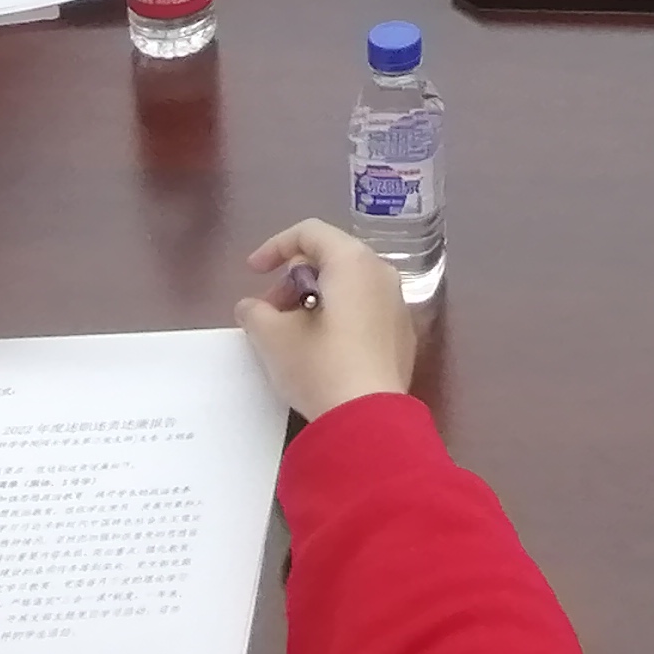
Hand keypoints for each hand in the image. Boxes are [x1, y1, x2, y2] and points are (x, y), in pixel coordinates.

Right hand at [237, 221, 415, 420]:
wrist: (368, 421)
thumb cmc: (320, 366)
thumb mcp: (273, 337)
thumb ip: (255, 312)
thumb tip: (251, 307)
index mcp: (353, 261)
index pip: (310, 232)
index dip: (274, 246)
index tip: (253, 272)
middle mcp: (381, 274)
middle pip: (331, 258)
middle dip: (293, 280)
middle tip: (269, 312)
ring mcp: (397, 305)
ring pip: (348, 286)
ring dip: (314, 300)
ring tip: (290, 334)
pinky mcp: (402, 336)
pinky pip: (364, 310)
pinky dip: (337, 317)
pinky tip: (320, 350)